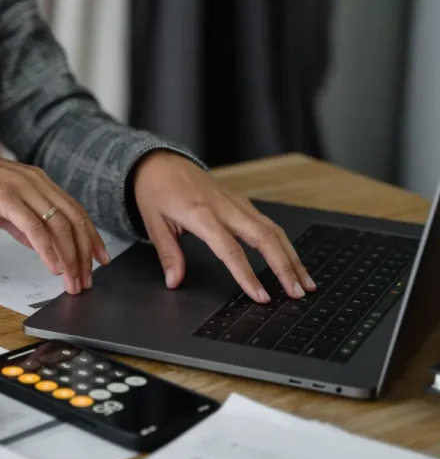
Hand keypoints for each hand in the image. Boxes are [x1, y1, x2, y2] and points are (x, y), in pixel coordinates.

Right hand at [0, 144, 109, 293]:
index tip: (101, 259)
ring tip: (72, 280)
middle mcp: (38, 183)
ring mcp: (23, 189)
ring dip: (69, 257)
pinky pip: (34, 227)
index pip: (76, 211)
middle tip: (87, 279)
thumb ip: (25, 224)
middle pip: (73, 220)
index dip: (92, 236)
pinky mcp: (7, 197)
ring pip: (58, 225)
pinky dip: (47, 249)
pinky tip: (53, 266)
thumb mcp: (6, 206)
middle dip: (84, 253)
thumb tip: (43, 247)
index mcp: (41, 182)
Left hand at [133, 151, 315, 303]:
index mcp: (201, 214)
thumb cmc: (156, 190)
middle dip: (284, 267)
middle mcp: (225, 207)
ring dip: (292, 257)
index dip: (247, 275)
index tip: (261, 296)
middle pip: (264, 238)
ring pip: (273, 230)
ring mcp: (237, 203)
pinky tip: (292, 260)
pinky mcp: (242, 202)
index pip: (230, 250)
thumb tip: (174, 281)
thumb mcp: (154, 223)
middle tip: (297, 293)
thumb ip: (168, 254)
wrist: (161, 162)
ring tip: (305, 283)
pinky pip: (268, 224)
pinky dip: (284, 244)